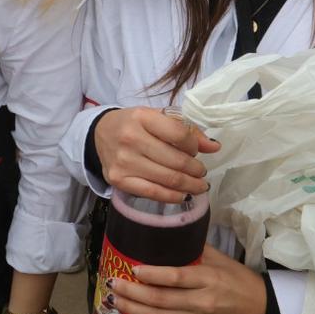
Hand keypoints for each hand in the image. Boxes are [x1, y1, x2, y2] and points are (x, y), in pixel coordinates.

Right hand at [94, 106, 218, 202]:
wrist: (100, 134)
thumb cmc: (134, 124)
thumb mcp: (157, 118)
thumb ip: (186, 129)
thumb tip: (214, 147)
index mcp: (142, 117)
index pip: (180, 134)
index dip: (195, 146)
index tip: (197, 151)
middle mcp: (131, 138)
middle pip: (176, 161)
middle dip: (196, 170)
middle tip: (202, 172)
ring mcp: (124, 161)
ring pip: (168, 179)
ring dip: (190, 185)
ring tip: (199, 186)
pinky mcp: (119, 180)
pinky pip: (153, 193)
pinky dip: (173, 196)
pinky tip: (183, 195)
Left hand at [114, 244, 267, 313]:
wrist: (263, 311)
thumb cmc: (241, 281)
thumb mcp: (223, 260)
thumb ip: (196, 249)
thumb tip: (172, 232)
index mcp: (209, 279)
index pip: (176, 277)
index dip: (153, 275)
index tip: (133, 269)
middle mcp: (202, 302)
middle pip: (162, 299)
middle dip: (134, 293)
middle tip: (113, 284)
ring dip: (134, 311)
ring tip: (115, 301)